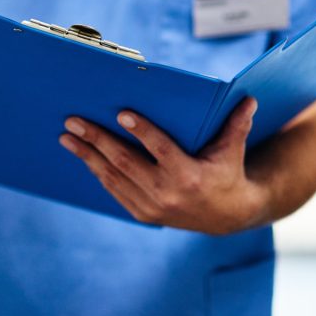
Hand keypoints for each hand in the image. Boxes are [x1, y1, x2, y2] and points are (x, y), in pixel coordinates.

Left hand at [58, 97, 267, 234]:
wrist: (226, 216)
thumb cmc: (227, 173)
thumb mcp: (232, 150)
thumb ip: (237, 124)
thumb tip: (249, 99)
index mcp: (190, 175)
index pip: (161, 149)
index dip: (142, 131)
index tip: (121, 114)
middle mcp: (167, 193)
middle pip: (126, 162)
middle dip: (96, 140)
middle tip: (73, 121)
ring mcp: (152, 206)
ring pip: (113, 177)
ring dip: (87, 155)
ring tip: (67, 136)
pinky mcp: (143, 214)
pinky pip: (114, 190)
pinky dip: (97, 171)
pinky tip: (82, 154)